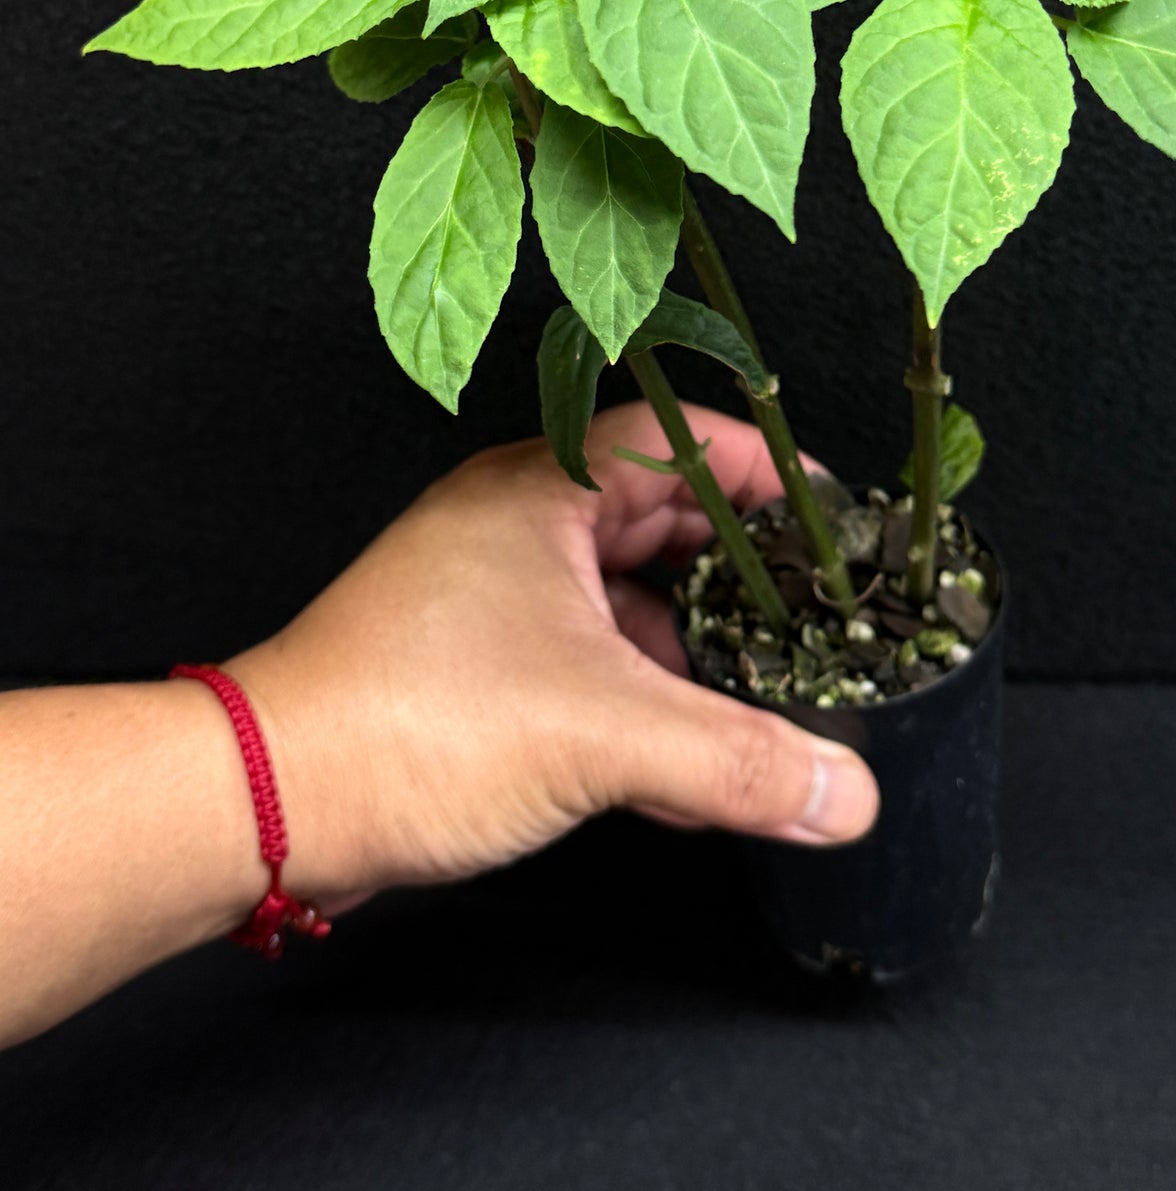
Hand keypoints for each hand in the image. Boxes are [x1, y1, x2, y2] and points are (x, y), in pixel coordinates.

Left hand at [228, 402, 879, 904]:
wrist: (269, 802)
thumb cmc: (402, 722)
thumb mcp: (602, 735)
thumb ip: (738, 760)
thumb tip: (844, 791)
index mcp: (545, 486)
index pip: (688, 438)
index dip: (773, 474)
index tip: (839, 525)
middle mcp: (522, 521)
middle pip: (668, 517)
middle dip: (747, 573)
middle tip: (823, 617)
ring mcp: (498, 590)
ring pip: (632, 595)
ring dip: (700, 647)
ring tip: (773, 694)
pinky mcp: (482, 661)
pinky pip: (594, 657)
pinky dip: (649, 698)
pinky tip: (695, 761)